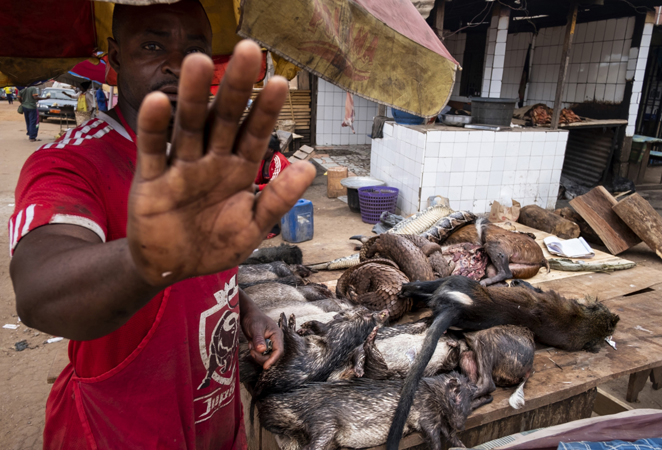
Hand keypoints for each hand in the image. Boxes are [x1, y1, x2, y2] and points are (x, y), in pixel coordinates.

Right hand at [127, 41, 315, 285]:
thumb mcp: (252, 226)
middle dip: (237, 88)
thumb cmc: (213, 245)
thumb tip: (308, 168)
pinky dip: (154, 127)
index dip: (267, 110)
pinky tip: (158, 100)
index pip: (256, 134)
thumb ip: (277, 199)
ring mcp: (181, 167)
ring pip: (189, 125)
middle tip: (249, 51)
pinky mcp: (151, 179)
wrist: (172, 269)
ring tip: (200, 61)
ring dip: (194, 95)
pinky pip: (153, 149)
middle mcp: (211, 161)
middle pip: (225, 118)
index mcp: (237, 170)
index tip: (281, 82)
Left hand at [241, 308, 283, 369]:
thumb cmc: (253, 319)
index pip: (279, 350)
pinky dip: (255, 353)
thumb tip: (262, 350)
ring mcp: (270, 343)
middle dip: (262, 357)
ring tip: (251, 346)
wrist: (248, 315)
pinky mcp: (264, 345)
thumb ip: (258, 339)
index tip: (265, 367)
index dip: (273, 360)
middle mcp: (275, 340)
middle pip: (273, 356)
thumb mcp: (255, 328)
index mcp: (277, 335)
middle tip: (252, 351)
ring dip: (258, 355)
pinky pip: (262, 354)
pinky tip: (251, 345)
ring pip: (267, 357)